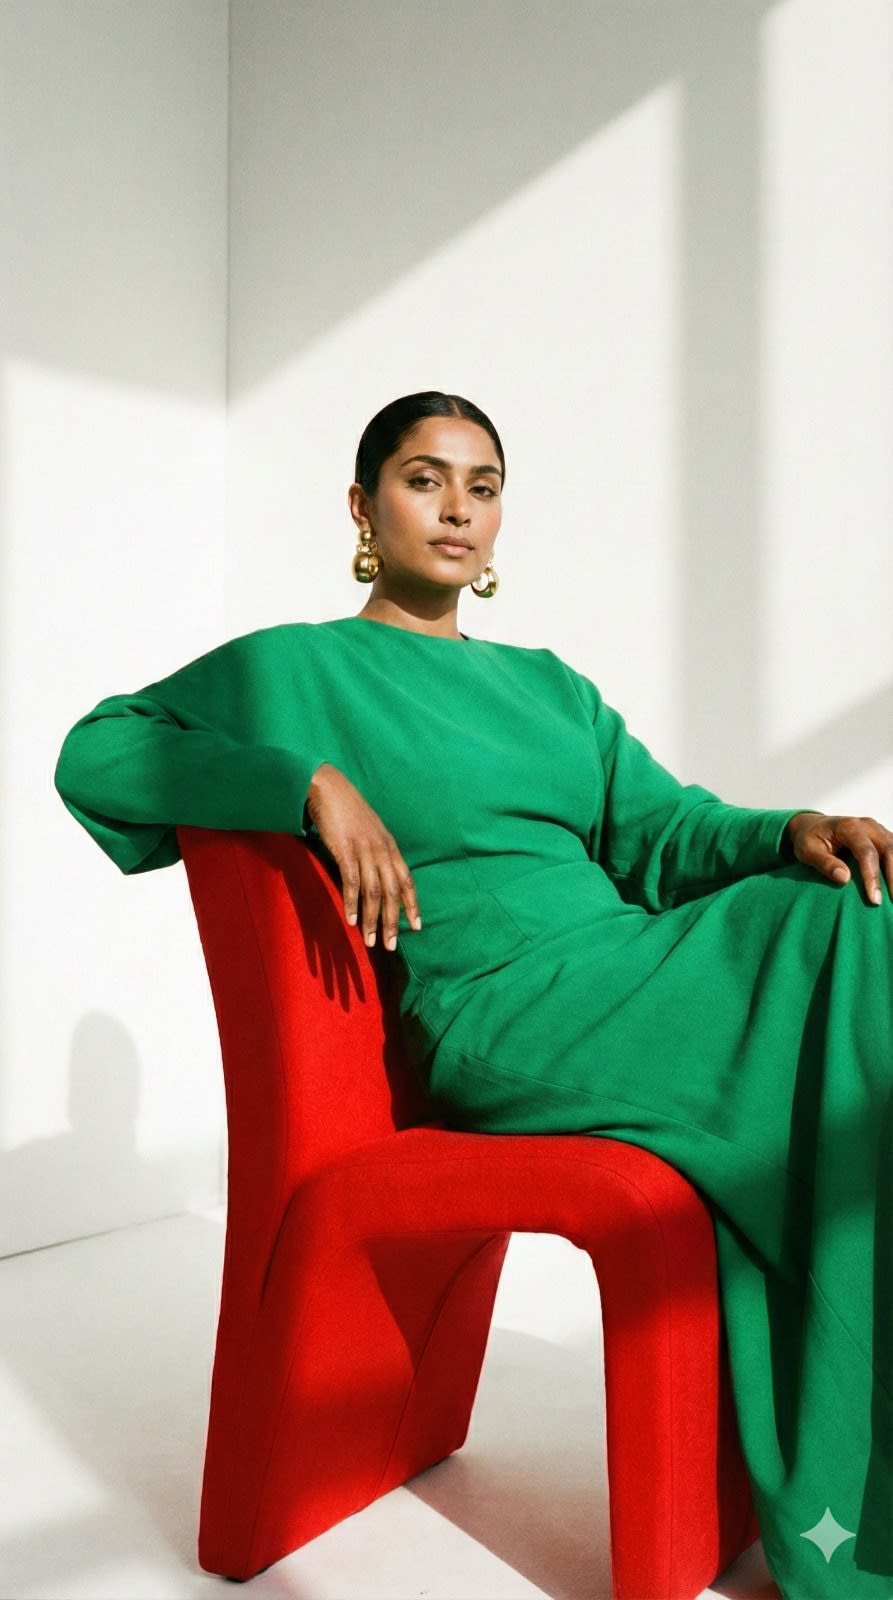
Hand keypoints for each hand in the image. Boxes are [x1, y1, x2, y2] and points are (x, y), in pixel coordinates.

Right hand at [304, 762, 422, 949]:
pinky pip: (351, 882)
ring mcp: (364, 850)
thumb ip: (376, 852)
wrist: (328, 788)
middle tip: (391, 946)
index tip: (417, 927)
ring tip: (370, 941)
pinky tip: (350, 920)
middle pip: (393, 892)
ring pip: (374, 892)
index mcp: (390, 847)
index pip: (407, 881)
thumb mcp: (370, 832)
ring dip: (372, 919)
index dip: (412, 905)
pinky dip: (352, 903)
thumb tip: (378, 875)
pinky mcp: (345, 849)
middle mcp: (382, 850)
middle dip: (393, 921)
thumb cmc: (347, 810)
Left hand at [784, 811, 892, 904]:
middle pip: (888, 849)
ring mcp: (877, 829)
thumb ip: (825, 863)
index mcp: (849, 826)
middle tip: (892, 901)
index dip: (871, 876)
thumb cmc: (809, 839)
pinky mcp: (882, 836)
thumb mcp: (808, 851)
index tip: (874, 899)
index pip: (866, 852)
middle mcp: (867, 825)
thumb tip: (844, 878)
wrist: (812, 825)